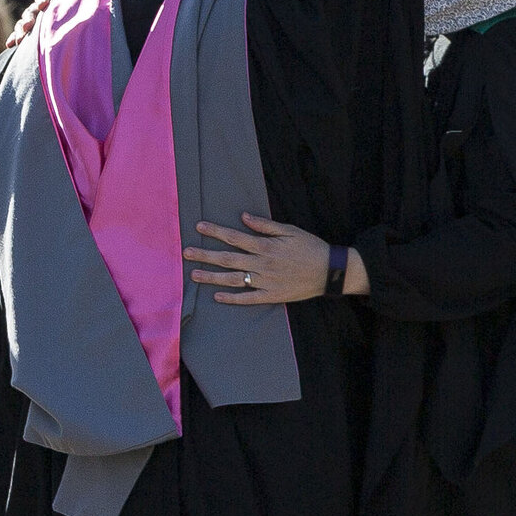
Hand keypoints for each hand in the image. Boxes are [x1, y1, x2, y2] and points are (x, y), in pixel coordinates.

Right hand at [10, 0, 87, 43]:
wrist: (64, 22)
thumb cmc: (69, 7)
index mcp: (47, 0)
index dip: (42, 0)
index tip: (43, 4)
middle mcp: (35, 9)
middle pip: (30, 12)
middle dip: (28, 19)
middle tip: (28, 26)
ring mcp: (29, 20)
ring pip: (22, 24)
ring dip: (20, 30)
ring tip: (20, 39)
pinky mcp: (25, 32)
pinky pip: (17, 34)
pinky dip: (13, 38)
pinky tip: (10, 44)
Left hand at [183, 211, 332, 304]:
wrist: (330, 271)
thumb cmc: (310, 247)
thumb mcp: (290, 230)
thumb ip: (265, 225)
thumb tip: (244, 217)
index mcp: (265, 246)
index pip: (234, 237)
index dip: (215, 231)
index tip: (199, 227)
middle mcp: (262, 264)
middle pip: (228, 259)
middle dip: (205, 255)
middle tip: (186, 253)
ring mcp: (265, 281)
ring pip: (233, 279)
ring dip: (212, 277)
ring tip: (194, 275)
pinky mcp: (271, 295)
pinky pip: (248, 298)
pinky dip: (232, 298)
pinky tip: (217, 297)